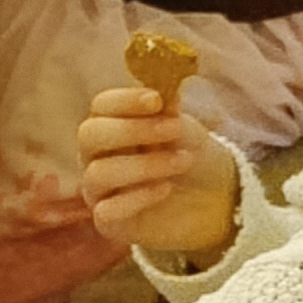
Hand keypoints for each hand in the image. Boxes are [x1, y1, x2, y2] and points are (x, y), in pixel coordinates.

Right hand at [78, 75, 239, 264]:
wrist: (212, 199)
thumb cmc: (189, 155)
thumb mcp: (184, 128)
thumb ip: (169, 109)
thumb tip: (164, 80)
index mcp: (111, 125)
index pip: (100, 106)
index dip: (124, 100)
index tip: (157, 100)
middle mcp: (96, 156)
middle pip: (89, 135)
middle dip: (132, 130)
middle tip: (174, 128)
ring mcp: (99, 190)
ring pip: (99, 173)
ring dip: (145, 164)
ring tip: (183, 161)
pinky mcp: (109, 222)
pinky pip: (108, 210)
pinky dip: (138, 197)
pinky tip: (165, 190)